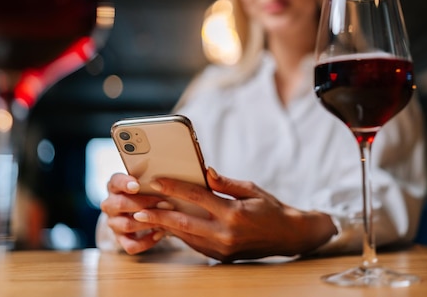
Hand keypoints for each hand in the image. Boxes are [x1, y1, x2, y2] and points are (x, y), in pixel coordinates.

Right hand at [100, 172, 172, 253]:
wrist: (139, 210)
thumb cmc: (146, 192)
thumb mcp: (146, 183)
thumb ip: (151, 183)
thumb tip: (167, 185)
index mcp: (115, 186)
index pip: (115, 182)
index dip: (125, 184)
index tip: (137, 185)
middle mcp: (110, 205)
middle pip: (121, 204)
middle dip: (145, 204)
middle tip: (165, 203)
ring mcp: (114, 223)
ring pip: (126, 225)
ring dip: (148, 223)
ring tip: (165, 220)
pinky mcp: (120, 239)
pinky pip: (130, 245)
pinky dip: (146, 242)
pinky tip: (159, 234)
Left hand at [130, 167, 336, 261]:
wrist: (288, 236)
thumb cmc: (270, 208)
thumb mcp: (251, 189)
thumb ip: (225, 183)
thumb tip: (205, 171)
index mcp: (233, 213)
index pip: (197, 197)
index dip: (175, 188)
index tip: (157, 181)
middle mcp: (226, 234)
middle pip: (184, 222)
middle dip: (158, 215)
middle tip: (138, 208)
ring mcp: (223, 248)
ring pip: (186, 236)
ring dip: (165, 226)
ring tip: (147, 217)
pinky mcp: (221, 257)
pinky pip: (195, 244)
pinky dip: (180, 234)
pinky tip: (168, 226)